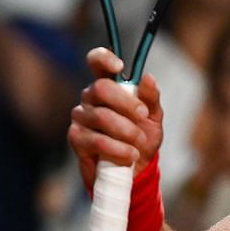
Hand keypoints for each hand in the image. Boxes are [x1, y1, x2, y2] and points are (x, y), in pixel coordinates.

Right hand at [69, 48, 164, 190]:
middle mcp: (90, 98)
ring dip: (126, 131)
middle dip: (126, 103)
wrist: (134, 172)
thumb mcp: (153, 119)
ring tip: (138, 144)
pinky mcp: (76, 139)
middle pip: (100, 88)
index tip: (119, 67)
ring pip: (101, 116)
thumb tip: (148, 78)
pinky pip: (96, 140)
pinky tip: (129, 156)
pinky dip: (117, 149)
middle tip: (142, 116)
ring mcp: (81, 117)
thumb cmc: (141, 140)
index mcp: (109, 87)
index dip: (103, 58)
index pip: (96, 62)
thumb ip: (151, 98)